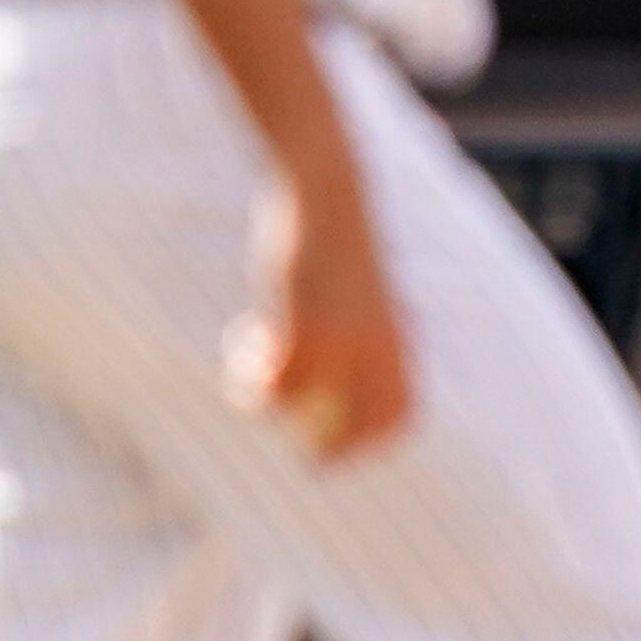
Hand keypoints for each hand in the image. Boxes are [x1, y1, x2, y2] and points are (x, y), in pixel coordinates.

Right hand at [230, 168, 408, 462]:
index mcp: (398, 339)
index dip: (372, 440)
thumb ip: (359, 330)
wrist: (326, 191)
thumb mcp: (355, 290)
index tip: (338, 445)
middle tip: (296, 450)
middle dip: (325, 448)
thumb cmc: (335, 237)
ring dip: (268, 398)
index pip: (399, 413)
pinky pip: (273, 383)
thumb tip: (331, 377)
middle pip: (358, 427)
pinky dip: (249, 374)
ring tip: (248, 361)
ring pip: (302, 407)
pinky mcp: (305, 329)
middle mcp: (379, 348)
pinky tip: (242, 339)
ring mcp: (344, 342)